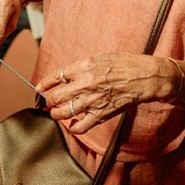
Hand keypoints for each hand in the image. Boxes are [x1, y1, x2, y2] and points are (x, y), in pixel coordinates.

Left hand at [36, 52, 173, 135]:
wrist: (144, 77)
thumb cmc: (125, 64)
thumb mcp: (100, 57)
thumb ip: (82, 67)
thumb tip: (67, 75)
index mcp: (84, 67)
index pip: (56, 76)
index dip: (44, 84)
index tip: (40, 88)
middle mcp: (85, 84)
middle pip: (55, 97)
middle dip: (49, 100)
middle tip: (49, 101)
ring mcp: (92, 101)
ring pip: (63, 113)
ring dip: (56, 114)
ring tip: (56, 113)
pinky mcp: (101, 114)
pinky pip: (80, 127)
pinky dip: (73, 127)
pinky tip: (73, 123)